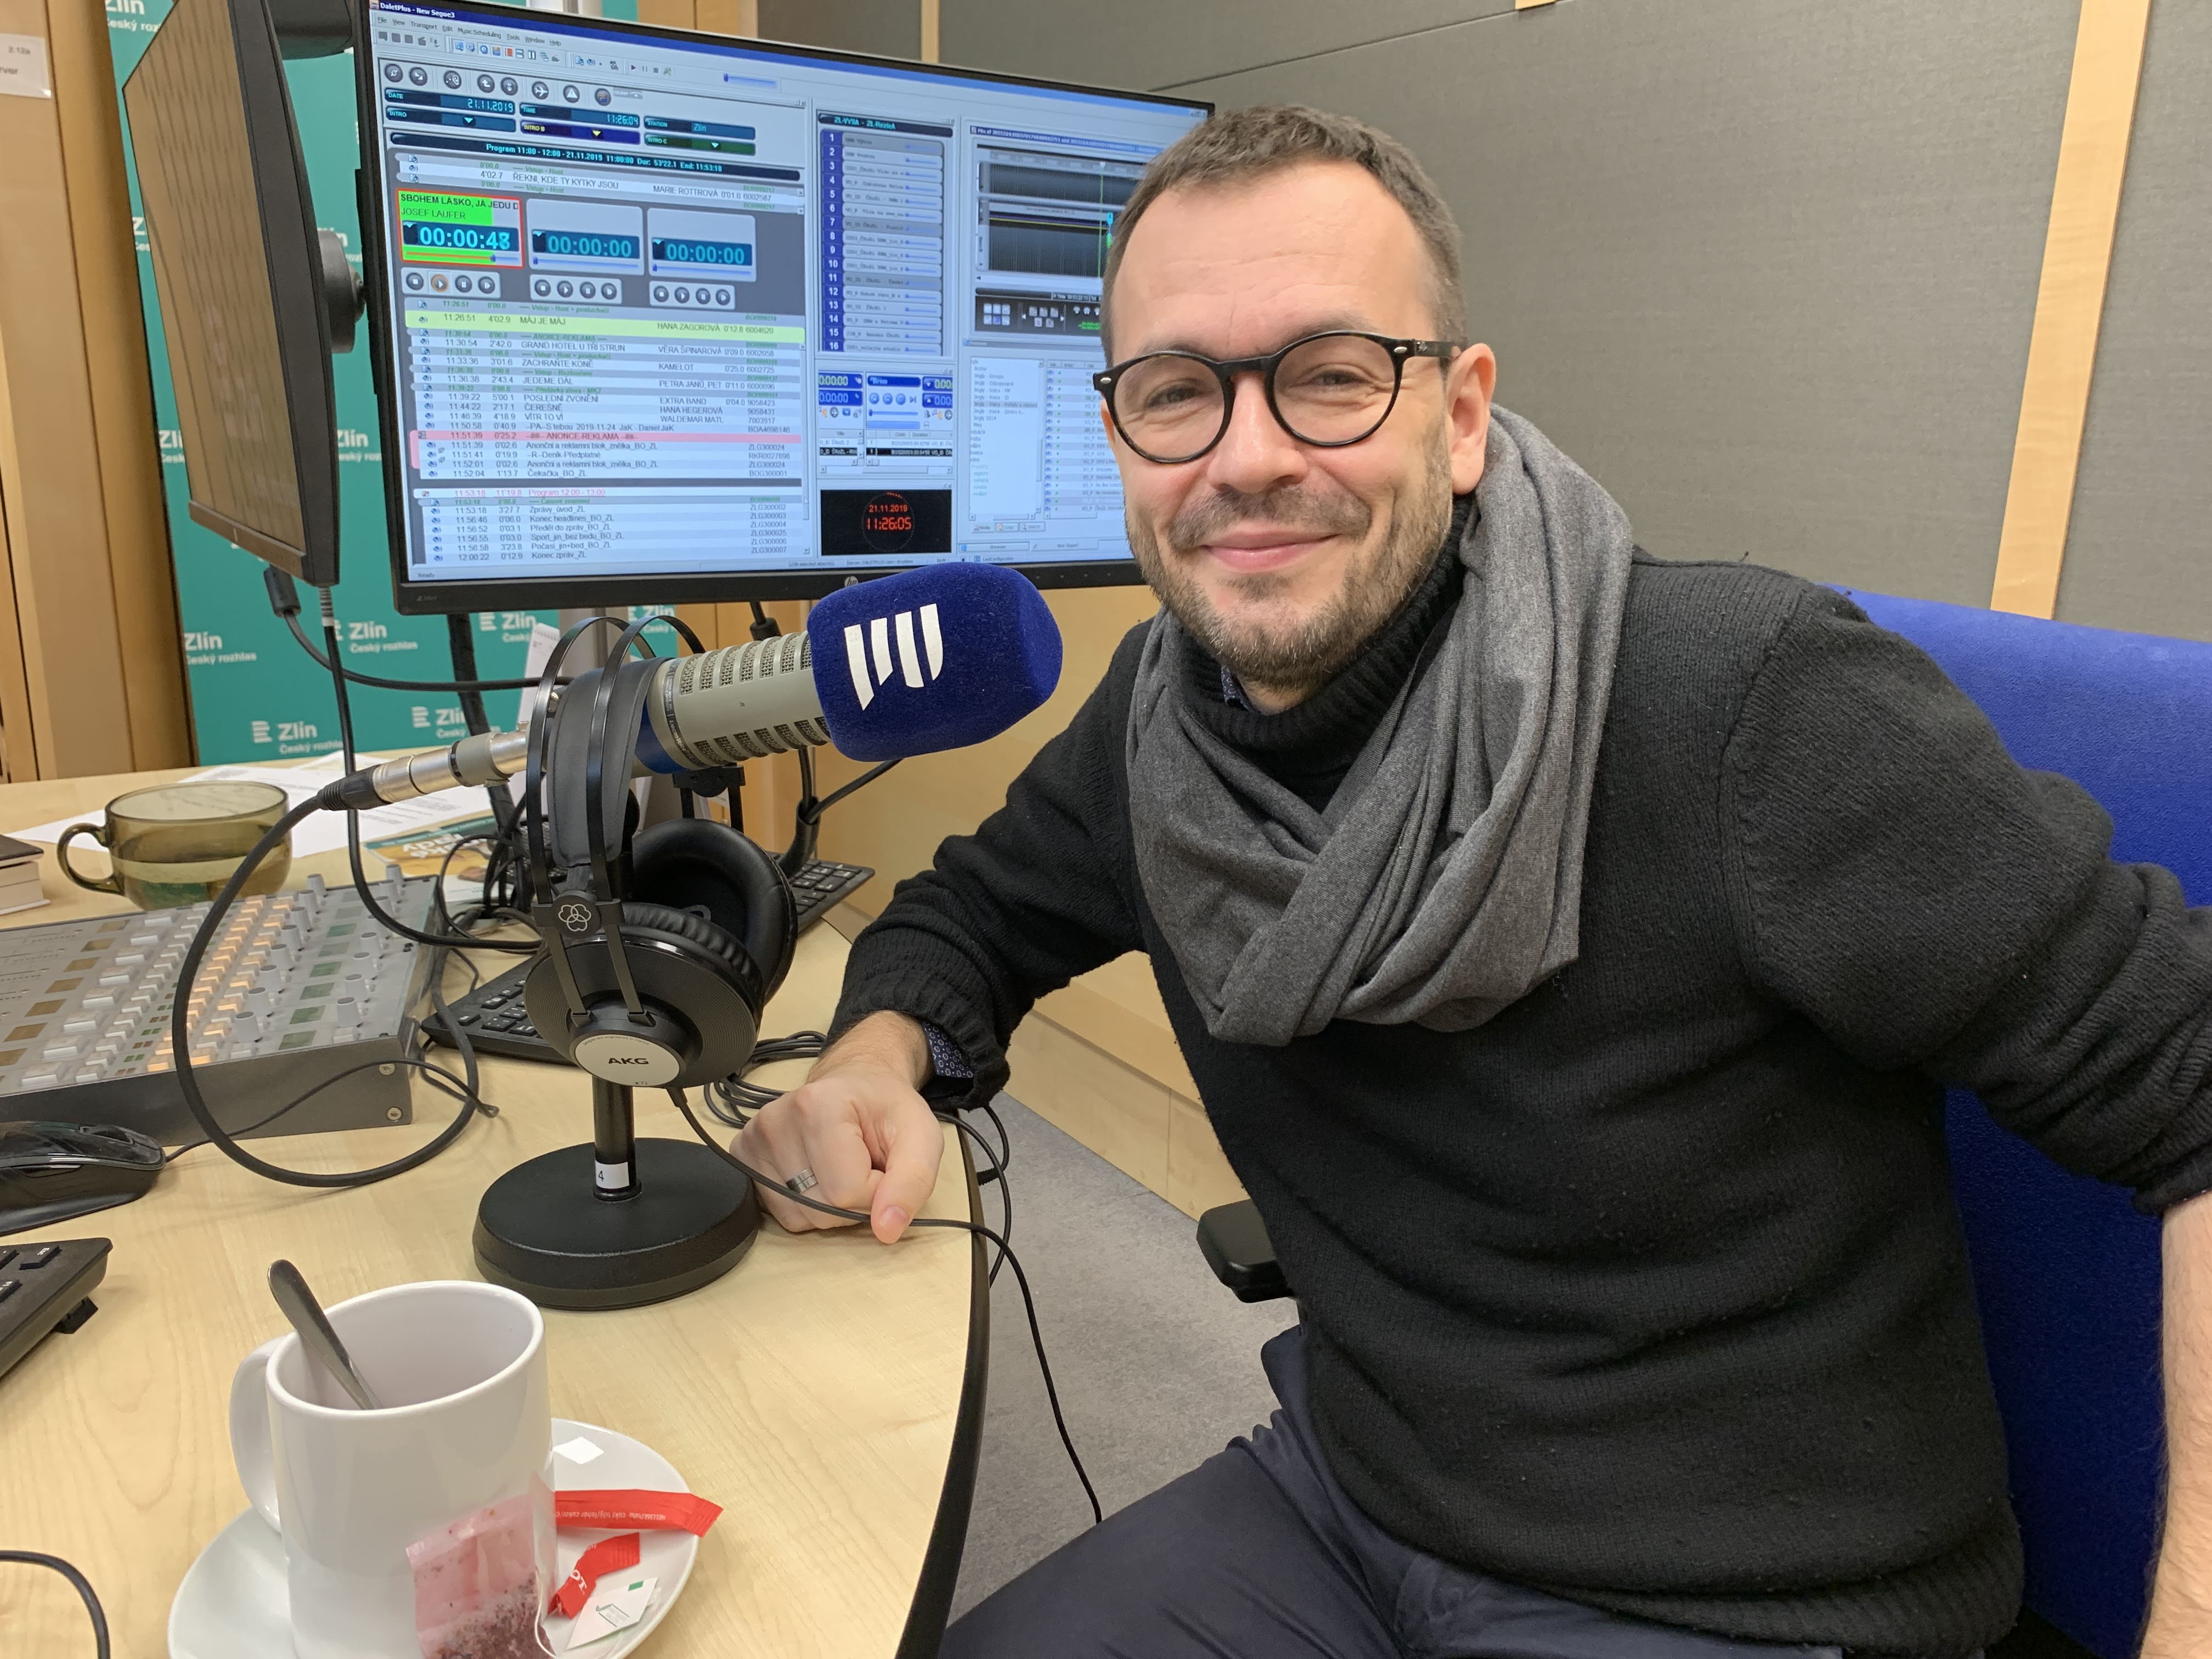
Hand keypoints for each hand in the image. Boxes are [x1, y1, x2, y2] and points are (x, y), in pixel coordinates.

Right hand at [735, 1012, 942, 1242]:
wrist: (857, 1086)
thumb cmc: (887, 1110)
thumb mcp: (921, 1137)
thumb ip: (912, 1182)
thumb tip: (887, 1230)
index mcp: (818, 1105)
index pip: (848, 1191)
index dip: (876, 1190)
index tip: (882, 1165)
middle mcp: (775, 1121)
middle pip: (820, 1208)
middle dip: (853, 1200)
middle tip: (862, 1165)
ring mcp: (753, 1140)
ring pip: (800, 1216)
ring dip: (830, 1205)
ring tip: (840, 1167)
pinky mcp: (744, 1157)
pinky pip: (782, 1214)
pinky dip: (806, 1205)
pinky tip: (817, 1174)